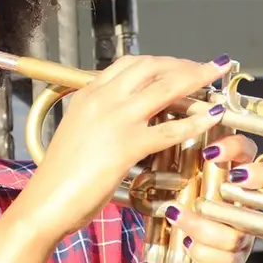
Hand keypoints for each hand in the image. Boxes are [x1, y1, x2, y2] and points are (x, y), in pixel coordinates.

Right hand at [16, 53, 234, 241]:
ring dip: (196, 79)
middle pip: (152, 67)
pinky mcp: (126, 146)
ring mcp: (115, 120)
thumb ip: (101, 119)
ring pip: (164, 88)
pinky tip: (214, 118)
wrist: (44, 202)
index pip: (131, 64)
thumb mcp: (79, 133)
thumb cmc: (61, 176)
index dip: (162, 61)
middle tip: (207, 69)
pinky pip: (169, 128)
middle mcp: (102, 98)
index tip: (181, 65)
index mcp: (88, 93)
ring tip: (217, 77)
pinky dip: (196, 120)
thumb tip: (127, 119)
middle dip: (184, 64)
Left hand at [161, 133, 262, 262]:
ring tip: (175, 215)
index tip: (209, 152)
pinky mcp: (235, 258)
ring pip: (238, 230)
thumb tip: (162, 138)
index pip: (247, 150)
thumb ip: (175, 165)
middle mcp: (246, 201)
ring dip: (202, 225)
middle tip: (229, 178)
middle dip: (254, 175)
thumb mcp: (173, 185)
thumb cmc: (175, 210)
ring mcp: (245, 231)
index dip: (235, 147)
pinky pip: (227, 258)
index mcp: (232, 176)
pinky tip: (187, 244)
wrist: (171, 255)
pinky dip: (202, 252)